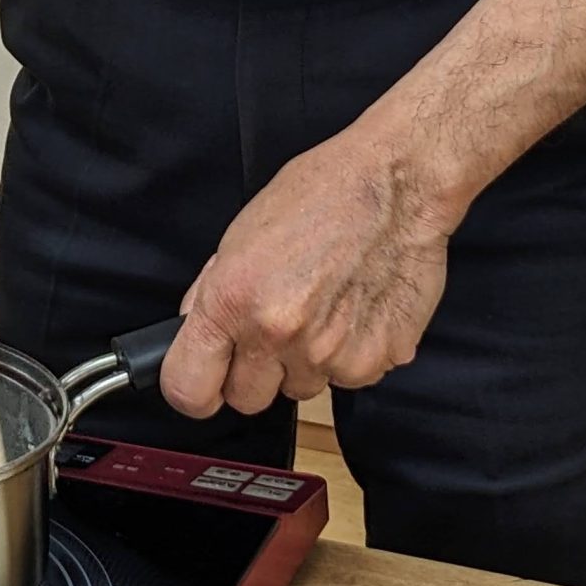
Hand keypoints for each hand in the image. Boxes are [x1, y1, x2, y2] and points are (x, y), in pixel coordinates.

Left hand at [162, 134, 455, 416]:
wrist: (396, 184)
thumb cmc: (321, 195)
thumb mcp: (241, 234)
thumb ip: (213, 293)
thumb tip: (194, 332)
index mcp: (234, 300)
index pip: (189, 389)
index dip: (192, 391)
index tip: (203, 382)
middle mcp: (279, 334)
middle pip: (247, 400)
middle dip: (253, 373)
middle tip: (273, 330)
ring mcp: (331, 353)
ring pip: (301, 390)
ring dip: (304, 363)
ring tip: (323, 307)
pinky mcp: (378, 360)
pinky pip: (348, 379)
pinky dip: (349, 355)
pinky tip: (355, 310)